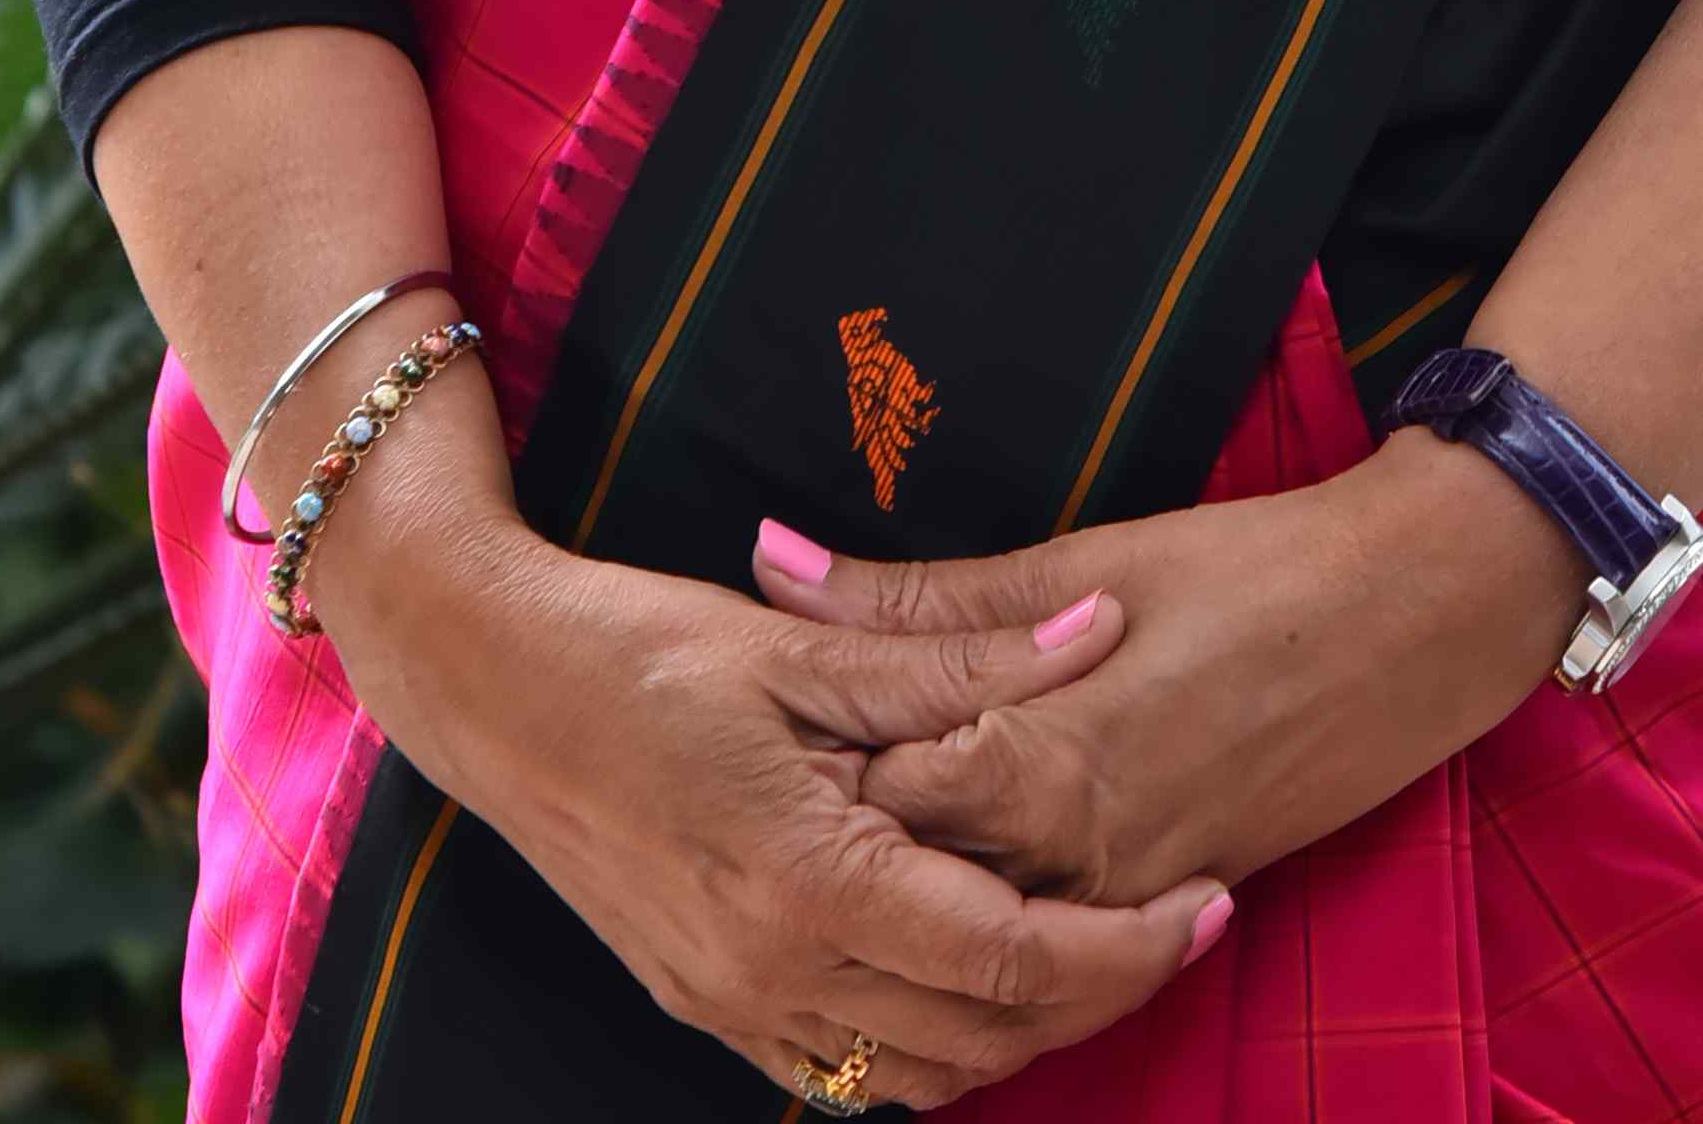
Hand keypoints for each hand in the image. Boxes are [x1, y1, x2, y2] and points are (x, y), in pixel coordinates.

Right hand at [318, 457, 1228, 1110]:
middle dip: (1098, 997)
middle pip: (982, 1038)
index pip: (1011, 957)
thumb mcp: (806, 642)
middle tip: (1178, 926)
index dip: (1128, 947)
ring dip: (1017, 1030)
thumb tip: (1098, 627)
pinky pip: (846, 1069)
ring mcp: (733, 1002)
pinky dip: (927, 1043)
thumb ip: (961, 658)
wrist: (493, 686)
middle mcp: (773, 968)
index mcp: (811, 878)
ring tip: (1092, 944)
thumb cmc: (642, 648)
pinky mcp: (705, 1004)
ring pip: (919, 1074)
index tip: (1209, 904)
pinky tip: (966, 968)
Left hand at [750, 429, 1589, 907]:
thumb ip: (919, 597)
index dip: (808, 782)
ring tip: (854, 856)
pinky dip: (1001, 936)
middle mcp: (1083, 856)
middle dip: (848, 856)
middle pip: (919, 894)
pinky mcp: (1175, 903)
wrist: (1417, 618)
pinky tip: (954, 895)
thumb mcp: (1080, 558)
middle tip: (778, 806)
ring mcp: (1133, 897)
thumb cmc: (1251, 568)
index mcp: (1046, 760)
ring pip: (988, 948)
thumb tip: (774, 565)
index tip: (756, 743)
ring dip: (919, 908)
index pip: (877, 811)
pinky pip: (1060, 956)